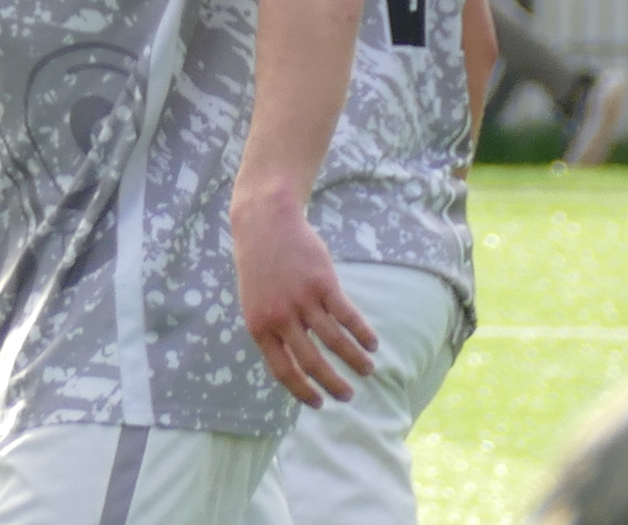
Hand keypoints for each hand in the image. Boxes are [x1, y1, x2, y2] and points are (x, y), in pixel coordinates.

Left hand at [233, 184, 376, 405]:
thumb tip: (298, 364)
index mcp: (259, 326)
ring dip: (354, 361)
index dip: (302, 390)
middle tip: (347, 396)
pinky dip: (362, 333)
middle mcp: (280, 317)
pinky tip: (372, 344)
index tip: (319, 403)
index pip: (283, 370)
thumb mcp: (255, 303)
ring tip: (367, 371)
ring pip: (335, 341)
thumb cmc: (259, 267)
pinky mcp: (323, 283)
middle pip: (312, 361)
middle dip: (333, 384)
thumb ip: (273, 332)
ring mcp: (303, 299)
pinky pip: (348, 316)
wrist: (264, 224)